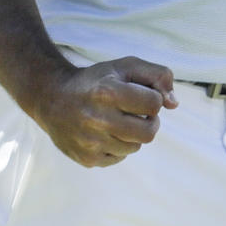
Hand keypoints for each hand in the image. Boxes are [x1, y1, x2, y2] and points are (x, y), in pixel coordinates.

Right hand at [33, 57, 177, 167]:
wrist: (52, 98)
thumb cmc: (96, 80)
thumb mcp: (125, 66)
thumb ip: (157, 76)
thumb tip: (174, 104)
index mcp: (108, 91)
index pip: (154, 103)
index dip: (152, 98)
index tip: (140, 94)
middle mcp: (97, 119)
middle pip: (149, 132)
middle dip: (149, 121)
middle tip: (137, 113)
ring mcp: (91, 142)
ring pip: (135, 147)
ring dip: (133, 134)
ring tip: (118, 121)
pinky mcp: (87, 159)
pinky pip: (119, 158)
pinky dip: (118, 146)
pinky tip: (105, 132)